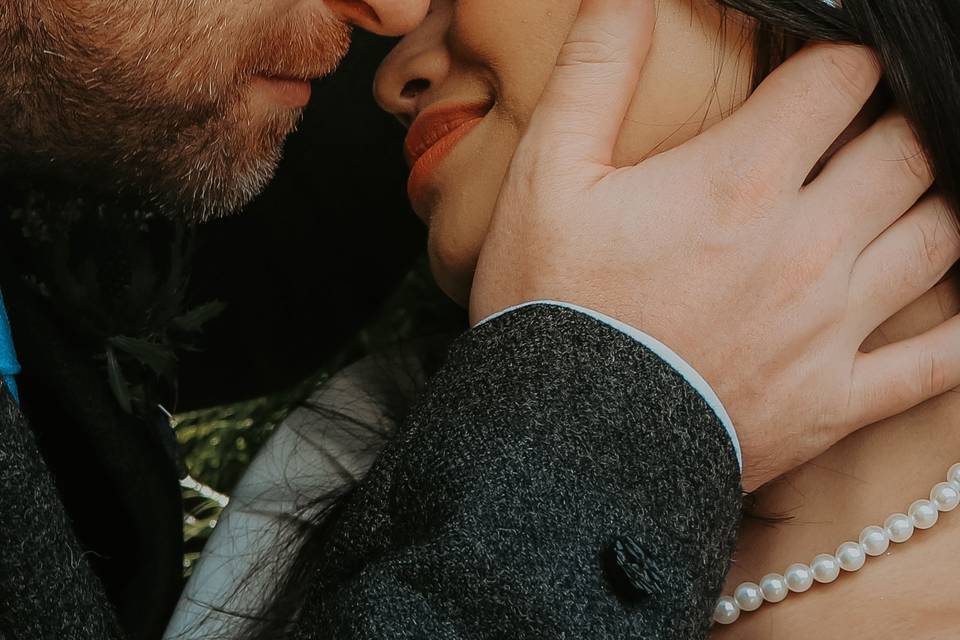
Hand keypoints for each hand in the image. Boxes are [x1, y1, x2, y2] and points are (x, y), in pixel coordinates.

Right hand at [470, 0, 959, 490]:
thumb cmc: (551, 306)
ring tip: (891, 197)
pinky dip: (959, 328)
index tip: (814, 74)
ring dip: (927, 202)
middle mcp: (806, 245)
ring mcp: (831, 327)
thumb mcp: (548, 177)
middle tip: (851, 136)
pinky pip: (938, 361)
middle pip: (907, 148)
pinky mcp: (835, 400)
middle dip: (888, 125)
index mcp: (741, 181)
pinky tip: (953, 304)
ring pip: (939, 236)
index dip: (837, 61)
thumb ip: (597, 71)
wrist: (562, 445)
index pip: (840, 77)